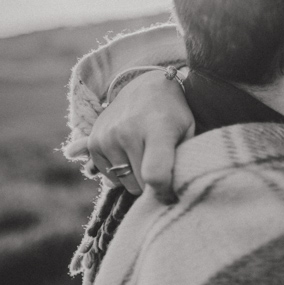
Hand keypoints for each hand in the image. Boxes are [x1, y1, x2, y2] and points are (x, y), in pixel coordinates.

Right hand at [88, 70, 194, 199]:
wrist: (147, 86)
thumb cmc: (174, 114)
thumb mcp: (188, 132)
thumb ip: (182, 163)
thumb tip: (169, 198)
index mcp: (158, 129)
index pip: (155, 175)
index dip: (165, 192)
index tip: (172, 194)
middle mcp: (128, 131)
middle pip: (140, 184)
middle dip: (153, 184)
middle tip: (162, 168)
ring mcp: (108, 137)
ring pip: (124, 183)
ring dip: (136, 178)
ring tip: (146, 157)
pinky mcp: (94, 142)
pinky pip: (109, 177)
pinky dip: (122, 173)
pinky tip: (132, 155)